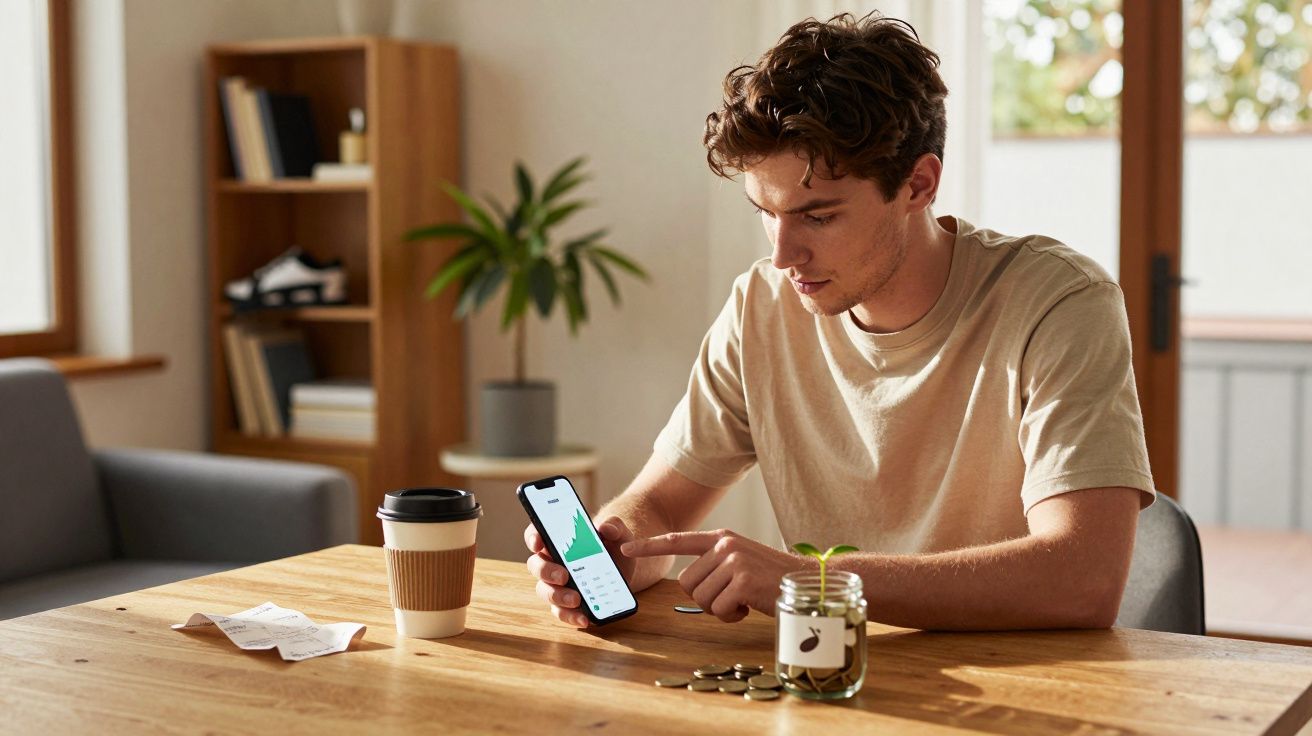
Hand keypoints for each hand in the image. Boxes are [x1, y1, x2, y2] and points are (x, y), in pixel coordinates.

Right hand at [524, 516, 637, 627]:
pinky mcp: (566, 605)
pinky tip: (584, 618)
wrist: (627, 570)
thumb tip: (606, 528)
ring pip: (545, 591)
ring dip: (558, 596)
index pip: (537, 535)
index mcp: (559, 540)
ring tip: (577, 599)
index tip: (538, 543)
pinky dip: (571, 617)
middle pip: (536, 565)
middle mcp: (552, 562)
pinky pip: (561, 612)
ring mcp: (557, 585)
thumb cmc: (615, 546)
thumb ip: (614, 525)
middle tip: (564, 576)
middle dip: (546, 571)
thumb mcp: (619, 533)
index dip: (533, 537)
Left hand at [621, 529, 814, 622]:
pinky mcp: (741, 579)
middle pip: (687, 583)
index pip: (678, 540)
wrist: (807, 583)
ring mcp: (733, 561)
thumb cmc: (771, 580)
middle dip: (707, 597)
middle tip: (733, 596)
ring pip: (701, 598)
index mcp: (721, 538)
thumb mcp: (741, 562)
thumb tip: (687, 583)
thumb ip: (715, 565)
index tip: (626, 550)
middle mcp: (724, 545)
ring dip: (721, 608)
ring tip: (744, 599)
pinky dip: (732, 615)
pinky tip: (750, 606)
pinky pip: (719, 608)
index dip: (650, 546)